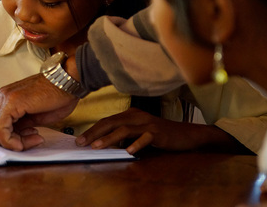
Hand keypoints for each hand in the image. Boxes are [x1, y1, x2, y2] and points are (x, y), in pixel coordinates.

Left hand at [0, 73, 78, 150]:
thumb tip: (15, 138)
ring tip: (34, 139)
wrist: (68, 81)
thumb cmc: (56, 97)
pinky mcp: (12, 103)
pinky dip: (13, 140)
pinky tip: (29, 139)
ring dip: (15, 143)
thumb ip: (21, 125)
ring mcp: (5, 99)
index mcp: (6, 100)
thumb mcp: (35, 116)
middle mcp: (2, 97)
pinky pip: (2, 130)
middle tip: (32, 141)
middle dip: (10, 143)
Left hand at [76, 108, 236, 154]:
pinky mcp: (159, 133)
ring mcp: (148, 124)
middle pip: (111, 123)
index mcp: (130, 114)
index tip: (79, 140)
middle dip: (94, 133)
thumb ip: (123, 136)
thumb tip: (103, 144)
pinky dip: (136, 144)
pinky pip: (145, 138)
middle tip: (81, 143)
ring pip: (124, 130)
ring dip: (109, 138)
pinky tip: (128, 151)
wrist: (186, 134)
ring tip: (97, 146)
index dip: (92, 130)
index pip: (107, 121)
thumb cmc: (159, 135)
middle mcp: (137, 116)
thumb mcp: (138, 132)